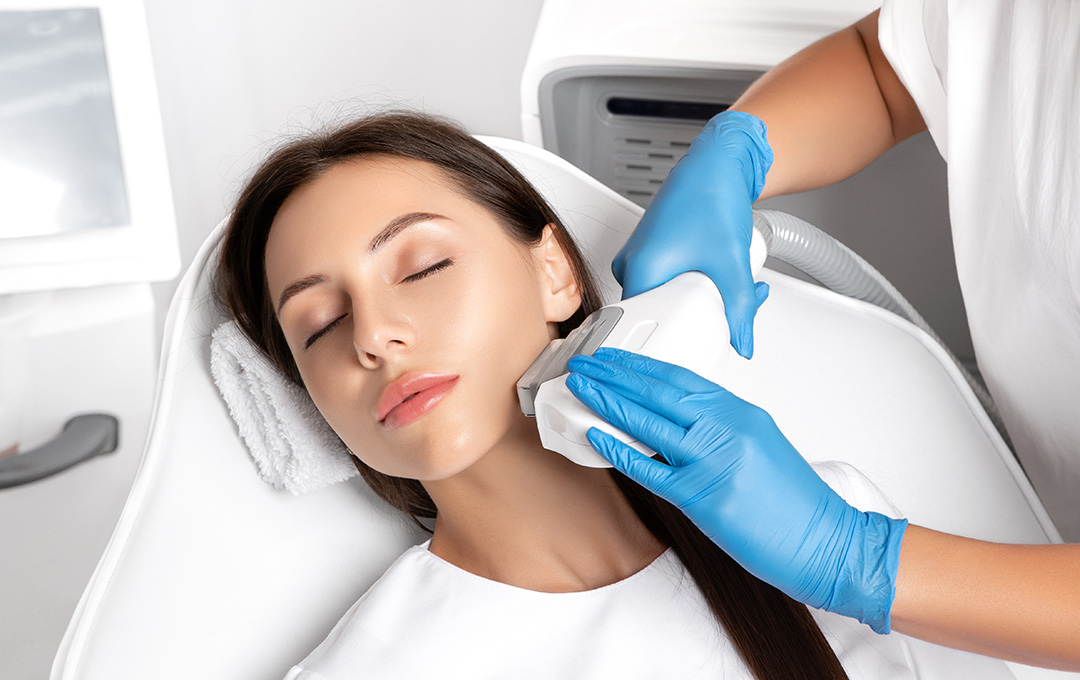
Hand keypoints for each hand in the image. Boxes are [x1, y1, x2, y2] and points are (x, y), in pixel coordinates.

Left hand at [566, 347, 907, 633]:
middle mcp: (726, 429)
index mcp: (740, 412)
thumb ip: (720, 427)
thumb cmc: (797, 502)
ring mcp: (714, 462)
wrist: (827, 542)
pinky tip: (596, 435)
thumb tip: (678, 420)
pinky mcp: (704, 498)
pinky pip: (650, 469)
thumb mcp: (760, 443)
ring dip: (608, 401)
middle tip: (585, 362)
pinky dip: (619, 450)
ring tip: (580, 387)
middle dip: (616, 373)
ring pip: (649, 422)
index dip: (640, 364)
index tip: (614, 356)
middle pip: (659, 392)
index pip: (681, 377)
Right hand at [612, 110, 772, 357]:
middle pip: (659, 313)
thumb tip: (742, 341)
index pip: (646, 328)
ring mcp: (638, 256)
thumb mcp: (731, 262)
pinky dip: (692, 282)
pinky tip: (715, 271)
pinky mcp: (649, 250)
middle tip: (726, 310)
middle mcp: (630, 265)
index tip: (694, 348)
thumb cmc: (711, 195)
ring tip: (725, 283)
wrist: (716, 162)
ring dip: (698, 299)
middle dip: (698, 317)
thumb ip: (740, 309)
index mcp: (640, 271)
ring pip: (665, 296)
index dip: (674, 343)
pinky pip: (665, 279)